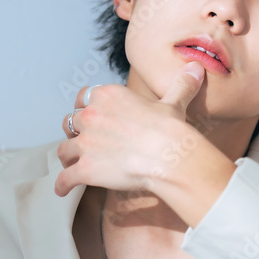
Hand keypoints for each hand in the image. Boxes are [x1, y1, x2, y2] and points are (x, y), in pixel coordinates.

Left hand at [54, 61, 205, 197]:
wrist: (168, 156)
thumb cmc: (170, 129)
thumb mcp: (174, 102)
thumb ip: (180, 85)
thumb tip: (196, 68)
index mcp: (108, 95)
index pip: (83, 96)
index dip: (85, 106)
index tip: (91, 114)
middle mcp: (91, 116)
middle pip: (70, 122)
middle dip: (75, 132)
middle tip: (82, 141)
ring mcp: (85, 143)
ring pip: (64, 149)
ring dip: (68, 157)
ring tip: (72, 164)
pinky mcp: (85, 168)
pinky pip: (65, 178)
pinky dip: (63, 185)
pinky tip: (64, 190)